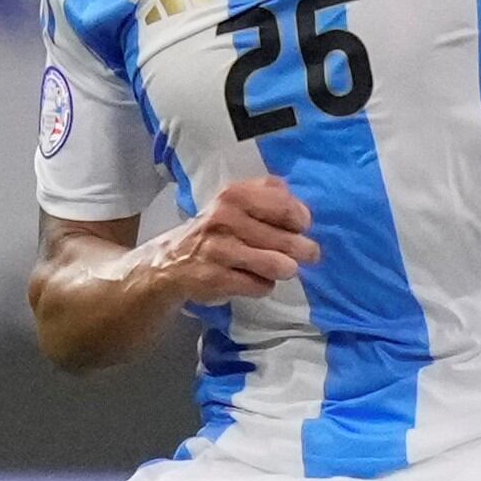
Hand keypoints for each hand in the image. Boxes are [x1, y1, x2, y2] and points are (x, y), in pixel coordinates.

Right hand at [144, 173, 317, 302]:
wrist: (172, 261)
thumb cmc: (217, 229)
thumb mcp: (235, 200)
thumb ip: (270, 194)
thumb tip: (302, 209)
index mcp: (234, 195)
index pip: (285, 206)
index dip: (301, 220)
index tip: (300, 228)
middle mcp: (225, 219)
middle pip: (287, 240)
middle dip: (304, 250)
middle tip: (308, 254)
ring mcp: (220, 250)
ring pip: (277, 265)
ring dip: (286, 269)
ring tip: (284, 268)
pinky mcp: (216, 278)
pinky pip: (260, 286)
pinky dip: (264, 285)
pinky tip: (255, 280)